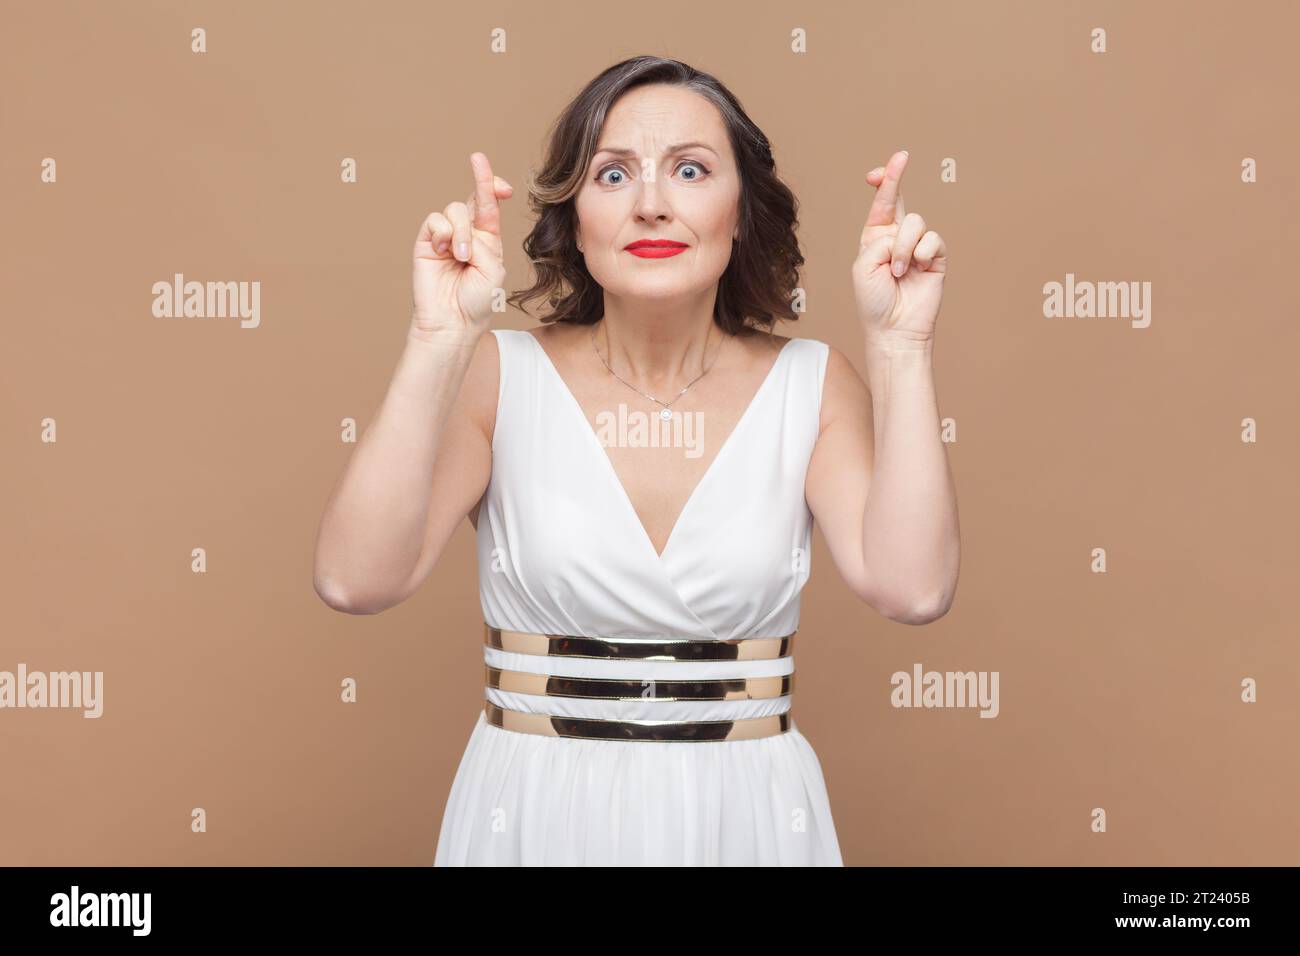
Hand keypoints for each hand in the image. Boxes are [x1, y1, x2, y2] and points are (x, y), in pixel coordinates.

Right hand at [411, 152, 513, 335]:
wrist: (452, 321)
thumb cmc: (477, 300)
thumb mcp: (493, 269)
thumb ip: (482, 243)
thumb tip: (458, 229)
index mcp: (487, 239)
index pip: (489, 205)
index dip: (493, 187)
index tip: (503, 183)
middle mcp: (467, 234)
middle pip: (472, 197)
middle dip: (483, 184)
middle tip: (485, 191)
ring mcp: (446, 237)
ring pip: (453, 209)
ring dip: (461, 231)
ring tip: (460, 257)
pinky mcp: (426, 242)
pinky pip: (434, 221)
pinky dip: (442, 233)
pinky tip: (444, 252)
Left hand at [851, 149, 947, 348]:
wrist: (894, 328)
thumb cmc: (874, 301)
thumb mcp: (863, 265)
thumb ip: (880, 240)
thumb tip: (907, 233)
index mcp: (875, 238)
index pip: (882, 203)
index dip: (885, 180)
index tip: (885, 166)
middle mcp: (896, 238)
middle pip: (900, 201)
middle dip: (896, 179)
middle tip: (900, 160)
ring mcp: (918, 247)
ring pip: (915, 222)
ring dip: (904, 246)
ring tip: (898, 271)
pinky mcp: (936, 257)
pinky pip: (932, 239)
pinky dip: (921, 253)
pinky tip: (916, 269)